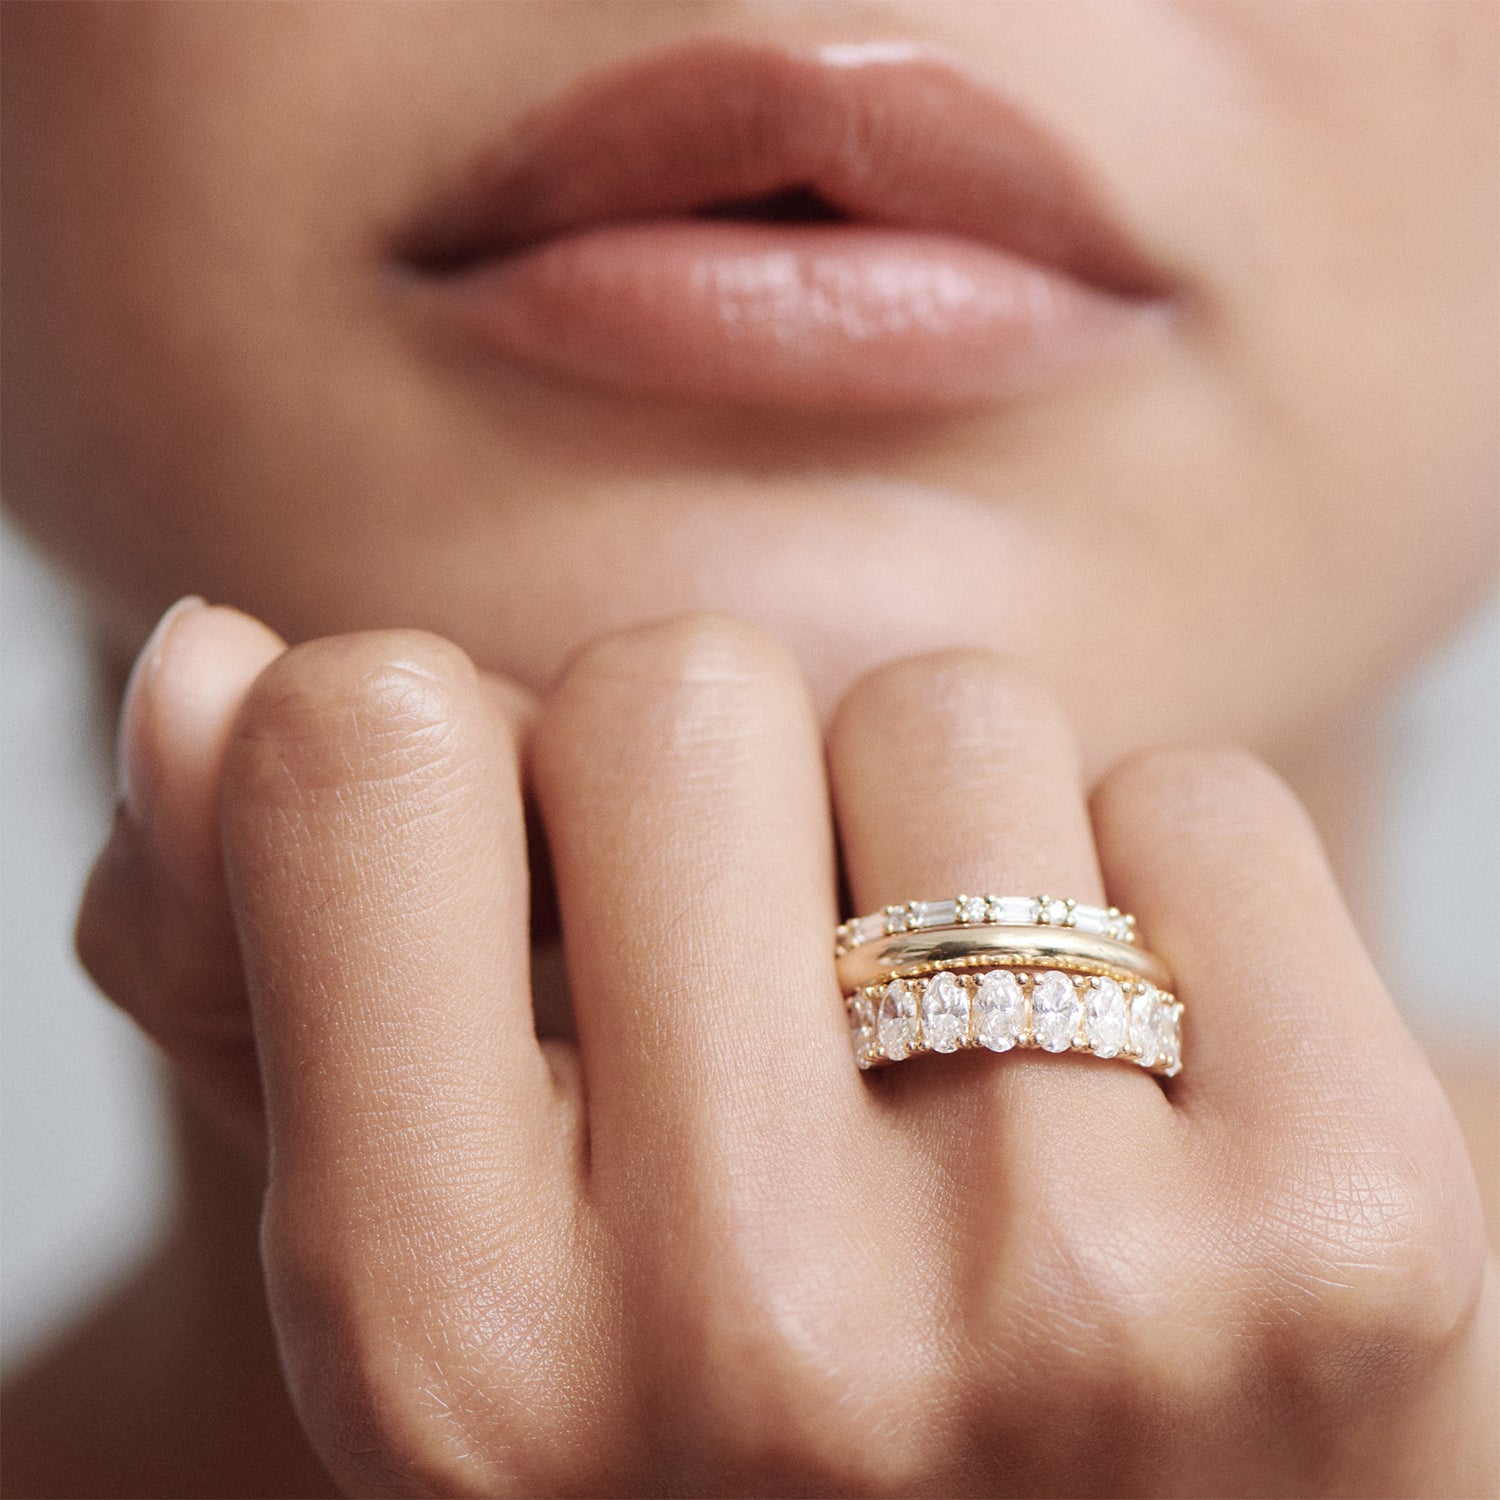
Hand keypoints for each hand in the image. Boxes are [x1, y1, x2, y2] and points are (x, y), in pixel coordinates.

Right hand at [77, 602, 1495, 1496]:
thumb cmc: (715, 1431)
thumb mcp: (436, 1258)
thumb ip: (268, 964)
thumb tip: (208, 666)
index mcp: (447, 1351)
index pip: (368, 742)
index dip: (446, 770)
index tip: (525, 900)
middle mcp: (756, 1339)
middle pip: (676, 689)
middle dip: (706, 799)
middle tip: (763, 1014)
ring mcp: (1081, 1294)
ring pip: (949, 716)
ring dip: (926, 841)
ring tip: (946, 1076)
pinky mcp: (1350, 1228)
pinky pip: (1193, 802)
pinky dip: (1155, 896)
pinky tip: (1142, 1104)